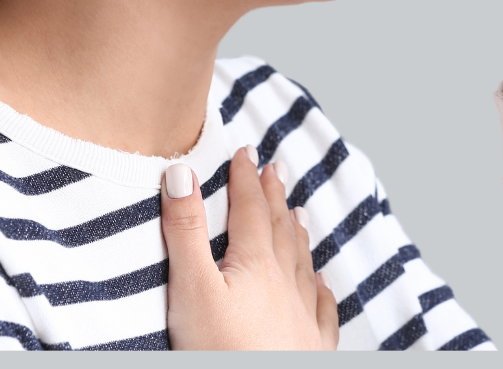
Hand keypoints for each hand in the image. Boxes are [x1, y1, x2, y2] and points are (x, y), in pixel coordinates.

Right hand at [160, 147, 338, 349]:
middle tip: (276, 169)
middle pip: (280, 229)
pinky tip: (321, 282)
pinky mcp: (312, 348)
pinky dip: (320, 289)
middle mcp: (285, 283)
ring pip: (301, 262)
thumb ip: (186, 231)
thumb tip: (181, 173)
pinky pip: (321, 309)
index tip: (247, 152)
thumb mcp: (192, 287)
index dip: (246, 179)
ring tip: (298, 211)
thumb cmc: (223, 350)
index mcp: (255, 263)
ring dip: (297, 232)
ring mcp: (303, 316)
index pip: (250, 209)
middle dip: (274, 197)